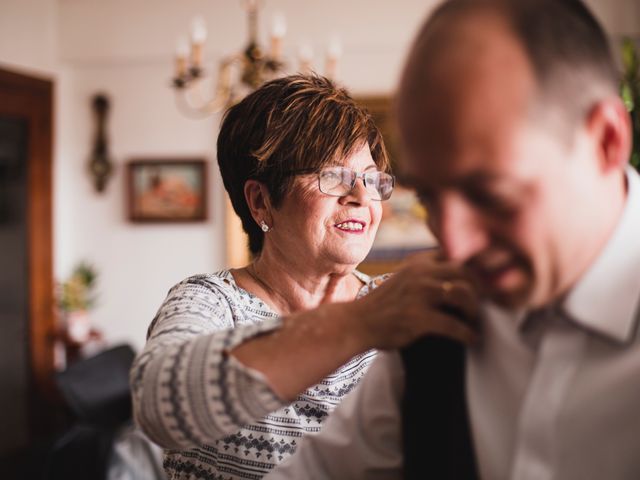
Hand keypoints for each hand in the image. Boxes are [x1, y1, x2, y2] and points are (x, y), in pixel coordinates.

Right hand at [349, 250, 478, 349]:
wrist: (358, 323)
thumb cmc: (383, 305)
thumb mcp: (403, 279)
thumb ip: (424, 274)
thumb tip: (456, 277)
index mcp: (418, 264)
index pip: (455, 258)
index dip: (472, 270)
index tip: (480, 285)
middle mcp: (420, 275)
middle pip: (465, 274)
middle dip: (479, 290)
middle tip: (483, 305)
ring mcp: (419, 296)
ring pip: (463, 295)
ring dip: (474, 310)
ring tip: (474, 321)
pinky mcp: (418, 318)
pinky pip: (454, 325)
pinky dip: (467, 334)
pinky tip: (471, 339)